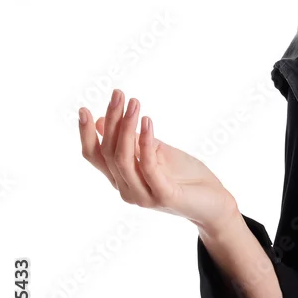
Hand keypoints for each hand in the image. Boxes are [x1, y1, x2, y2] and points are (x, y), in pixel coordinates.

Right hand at [79, 88, 237, 231]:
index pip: (94, 155)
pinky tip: (147, 122)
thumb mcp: (156, 152)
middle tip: (119, 94)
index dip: (86, 134)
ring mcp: (142, 195)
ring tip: (134, 103)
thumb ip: (132, 141)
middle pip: (108, 151)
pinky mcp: (163, 196)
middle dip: (112, 120)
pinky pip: (148, 166)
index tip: (83, 109)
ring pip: (123, 158)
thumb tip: (103, 120)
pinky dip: (145, 142)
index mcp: (121, 178)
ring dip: (126, 127)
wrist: (214, 203)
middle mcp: (126, 189)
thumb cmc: (185, 177)